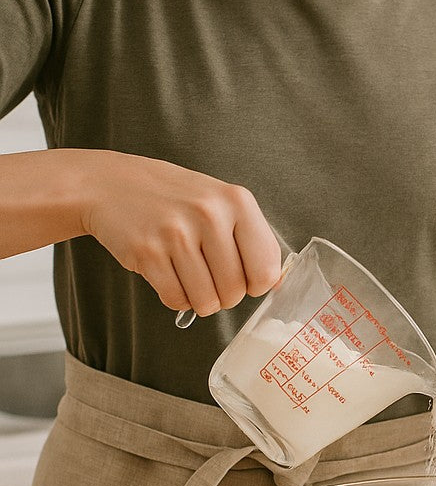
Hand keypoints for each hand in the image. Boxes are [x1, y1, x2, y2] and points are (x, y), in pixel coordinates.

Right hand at [79, 151, 280, 315]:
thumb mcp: (221, 204)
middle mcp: (210, 214)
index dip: (256, 285)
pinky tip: (170, 276)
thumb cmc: (174, 199)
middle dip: (225, 296)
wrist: (109, 184)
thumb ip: (252, 240)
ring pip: (206, 301)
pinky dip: (176, 299)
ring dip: (200, 300)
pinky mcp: (148, 252)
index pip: (266, 271)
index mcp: (237, 201)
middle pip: (236, 291)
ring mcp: (177, 233)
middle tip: (210, 278)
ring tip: (189, 277)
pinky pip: (176, 300)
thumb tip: (277, 283)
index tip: (244, 278)